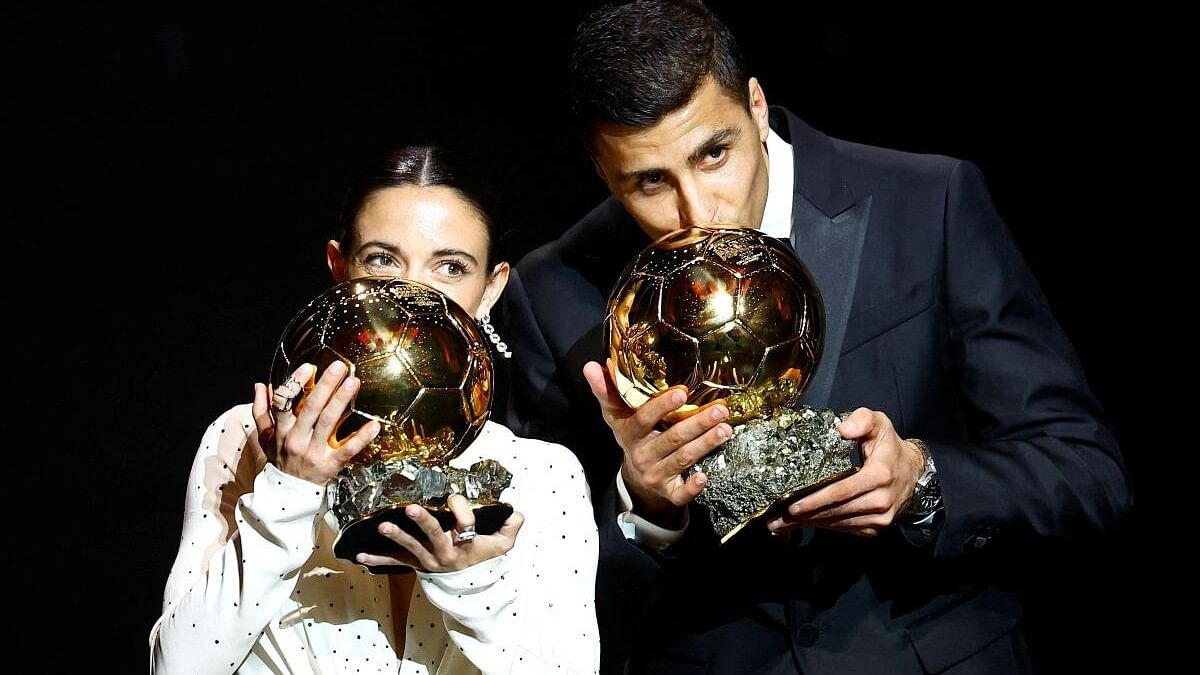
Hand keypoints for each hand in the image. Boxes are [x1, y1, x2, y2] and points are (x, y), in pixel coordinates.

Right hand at [251, 361, 379, 485]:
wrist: (286, 494)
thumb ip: (261, 410)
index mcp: (281, 430)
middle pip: (311, 408)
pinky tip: (374, 425)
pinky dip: (362, 438)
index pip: (284, 403)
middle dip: (325, 386)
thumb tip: (261, 385)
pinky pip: (347, 450)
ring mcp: (314, 452)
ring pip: (328, 423)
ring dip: (341, 401)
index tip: (308, 367)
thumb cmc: (279, 458)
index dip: (295, 384)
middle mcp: (296, 439)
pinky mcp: (330, 465)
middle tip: (339, 367)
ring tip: (353, 382)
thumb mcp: (264, 436)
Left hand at [355, 494, 523, 572]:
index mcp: (467, 543)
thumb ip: (511, 526)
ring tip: (382, 526)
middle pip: (434, 535)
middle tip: (410, 509)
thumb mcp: (503, 545)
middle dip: (422, 521)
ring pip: (412, 548)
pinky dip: (377, 560)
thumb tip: (516, 511)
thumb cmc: (485, 557)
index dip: (461, 509)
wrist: (471, 587)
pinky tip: (359, 557)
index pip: (465, 524)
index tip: (454, 498)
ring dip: (396, 537)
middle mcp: (445, 552)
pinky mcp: (415, 564)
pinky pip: (395, 563)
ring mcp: (428, 559)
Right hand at [582, 360, 730, 527]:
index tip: (682, 392)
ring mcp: (655, 475)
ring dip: (705, 444)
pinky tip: (705, 477)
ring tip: (725, 429)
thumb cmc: (632, 435)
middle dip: (697, 424)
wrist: (635, 477)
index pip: (644, 419)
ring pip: (682, 459)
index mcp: (629, 434)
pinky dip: (691, 487)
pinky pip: (680, 494)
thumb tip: (590, 365)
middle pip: (672, 439)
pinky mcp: (668, 492)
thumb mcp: (616, 413)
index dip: (662, 406)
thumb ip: (605, 390)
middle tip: (720, 410)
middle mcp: (642, 455)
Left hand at [766, 407, 923, 536]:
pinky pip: (846, 528)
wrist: (913, 471)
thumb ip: (862, 419)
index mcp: (879, 475)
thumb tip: (843, 429)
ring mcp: (880, 518)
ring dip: (810, 524)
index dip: (816, 500)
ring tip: (783, 525)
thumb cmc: (889, 445)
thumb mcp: (879, 423)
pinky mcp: (876, 527)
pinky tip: (805, 524)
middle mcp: (881, 500)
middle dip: (805, 516)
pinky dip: (824, 527)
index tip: (793, 505)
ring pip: (839, 523)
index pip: (842, 491)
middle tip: (777, 520)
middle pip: (836, 511)